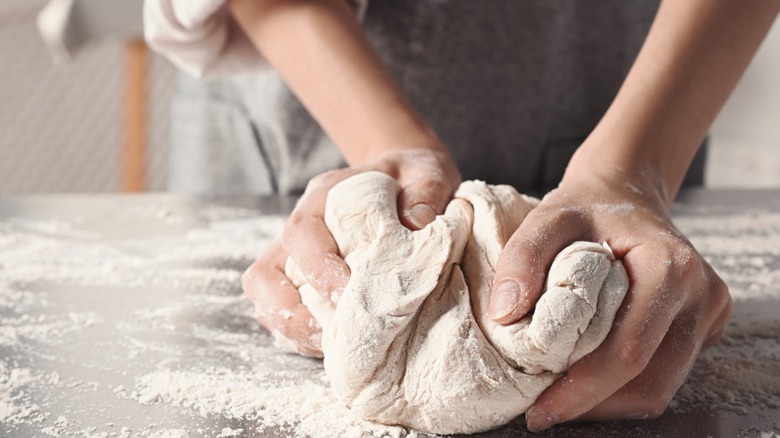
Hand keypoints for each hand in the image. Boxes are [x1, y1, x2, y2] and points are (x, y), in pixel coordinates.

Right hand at [243, 147, 460, 356]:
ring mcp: (296, 255)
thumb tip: (418, 224)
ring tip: (332, 348)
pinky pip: (282, 312)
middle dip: (292, 312)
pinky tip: (333, 346)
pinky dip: (299, 334)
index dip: (319, 269)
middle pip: (266, 272)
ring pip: (265, 296)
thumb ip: (426, 192)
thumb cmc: (412, 177)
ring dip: (291, 328)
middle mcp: (303, 226)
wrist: (404, 179)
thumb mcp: (426, 173)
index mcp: (325, 196)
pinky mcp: (303, 279)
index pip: (302, 233)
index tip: (350, 298)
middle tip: (333, 336)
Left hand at [488, 168, 731, 430]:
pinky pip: (664, 375)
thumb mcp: (547, 217)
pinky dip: (624, 388)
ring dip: (608, 402)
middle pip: (651, 381)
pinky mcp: (705, 326)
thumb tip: (506, 314)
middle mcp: (702, 294)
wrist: (624, 196)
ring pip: (660, 388)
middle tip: (545, 410)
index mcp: (670, 267)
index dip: (584, 389)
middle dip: (594, 405)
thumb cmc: (586, 208)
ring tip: (561, 397)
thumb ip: (523, 256)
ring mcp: (709, 312)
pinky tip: (587, 378)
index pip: (629, 350)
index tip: (540, 410)